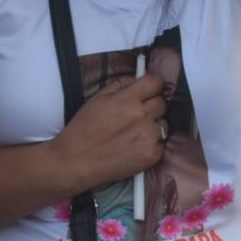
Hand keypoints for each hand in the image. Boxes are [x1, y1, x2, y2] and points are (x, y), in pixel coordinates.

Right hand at [52, 74, 166, 188]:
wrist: (77, 161)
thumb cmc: (84, 129)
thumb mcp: (98, 98)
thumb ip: (121, 84)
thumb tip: (140, 78)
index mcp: (128, 99)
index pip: (156, 82)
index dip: (152, 85)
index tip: (149, 89)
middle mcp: (141, 116)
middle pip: (162, 103)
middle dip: (152, 105)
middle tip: (136, 114)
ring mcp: (148, 136)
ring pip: (164, 124)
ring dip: (153, 126)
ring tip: (133, 133)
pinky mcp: (151, 155)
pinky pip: (161, 143)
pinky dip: (151, 144)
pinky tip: (134, 146)